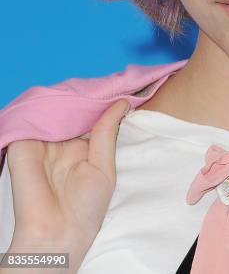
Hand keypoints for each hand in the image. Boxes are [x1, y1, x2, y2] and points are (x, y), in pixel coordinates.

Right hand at [3, 99, 129, 268]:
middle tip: (103, 80)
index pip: (90, 115)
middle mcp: (62, 141)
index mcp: (82, 146)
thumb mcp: (104, 166)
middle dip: (86, 95)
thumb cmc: (85, 208)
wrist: (58, 233)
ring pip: (55, 109)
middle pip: (73, 109)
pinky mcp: (23, 143)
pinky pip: (34, 117)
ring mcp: (43, 141)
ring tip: (87, 84)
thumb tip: (121, 102)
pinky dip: (48, 105)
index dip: (100, 101)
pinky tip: (65, 95)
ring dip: (68, 97)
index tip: (117, 84)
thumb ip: (107, 132)